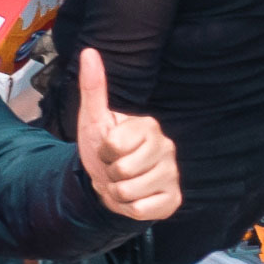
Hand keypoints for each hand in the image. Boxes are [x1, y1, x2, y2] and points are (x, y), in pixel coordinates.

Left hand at [68, 46, 179, 223]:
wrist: (110, 181)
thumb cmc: (103, 147)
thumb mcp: (94, 119)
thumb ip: (94, 87)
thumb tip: (89, 51)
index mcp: (148, 126)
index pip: (114, 145)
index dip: (104, 152)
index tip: (108, 149)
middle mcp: (167, 148)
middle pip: (122, 171)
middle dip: (109, 175)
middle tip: (114, 169)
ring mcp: (172, 174)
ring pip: (129, 192)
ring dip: (117, 193)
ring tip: (121, 183)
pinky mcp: (173, 199)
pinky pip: (142, 211)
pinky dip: (129, 208)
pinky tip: (134, 197)